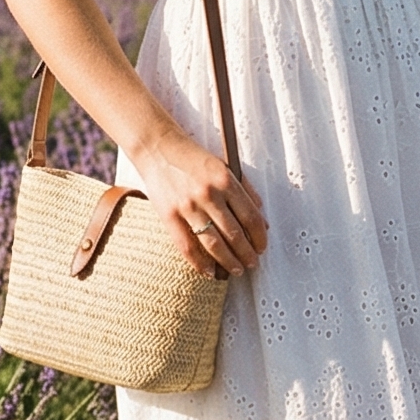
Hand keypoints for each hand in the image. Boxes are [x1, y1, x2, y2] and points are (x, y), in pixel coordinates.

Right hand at [136, 129, 267, 276]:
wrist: (158, 148)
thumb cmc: (193, 158)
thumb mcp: (224, 166)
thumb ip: (245, 189)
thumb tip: (261, 217)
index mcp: (226, 180)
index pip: (250, 217)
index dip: (259, 237)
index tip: (262, 247)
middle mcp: (208, 194)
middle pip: (234, 234)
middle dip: (247, 254)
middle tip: (252, 263)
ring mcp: (188, 206)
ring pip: (213, 244)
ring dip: (228, 262)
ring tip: (236, 270)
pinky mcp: (169, 216)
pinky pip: (187, 246)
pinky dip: (200, 263)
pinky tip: (209, 271)